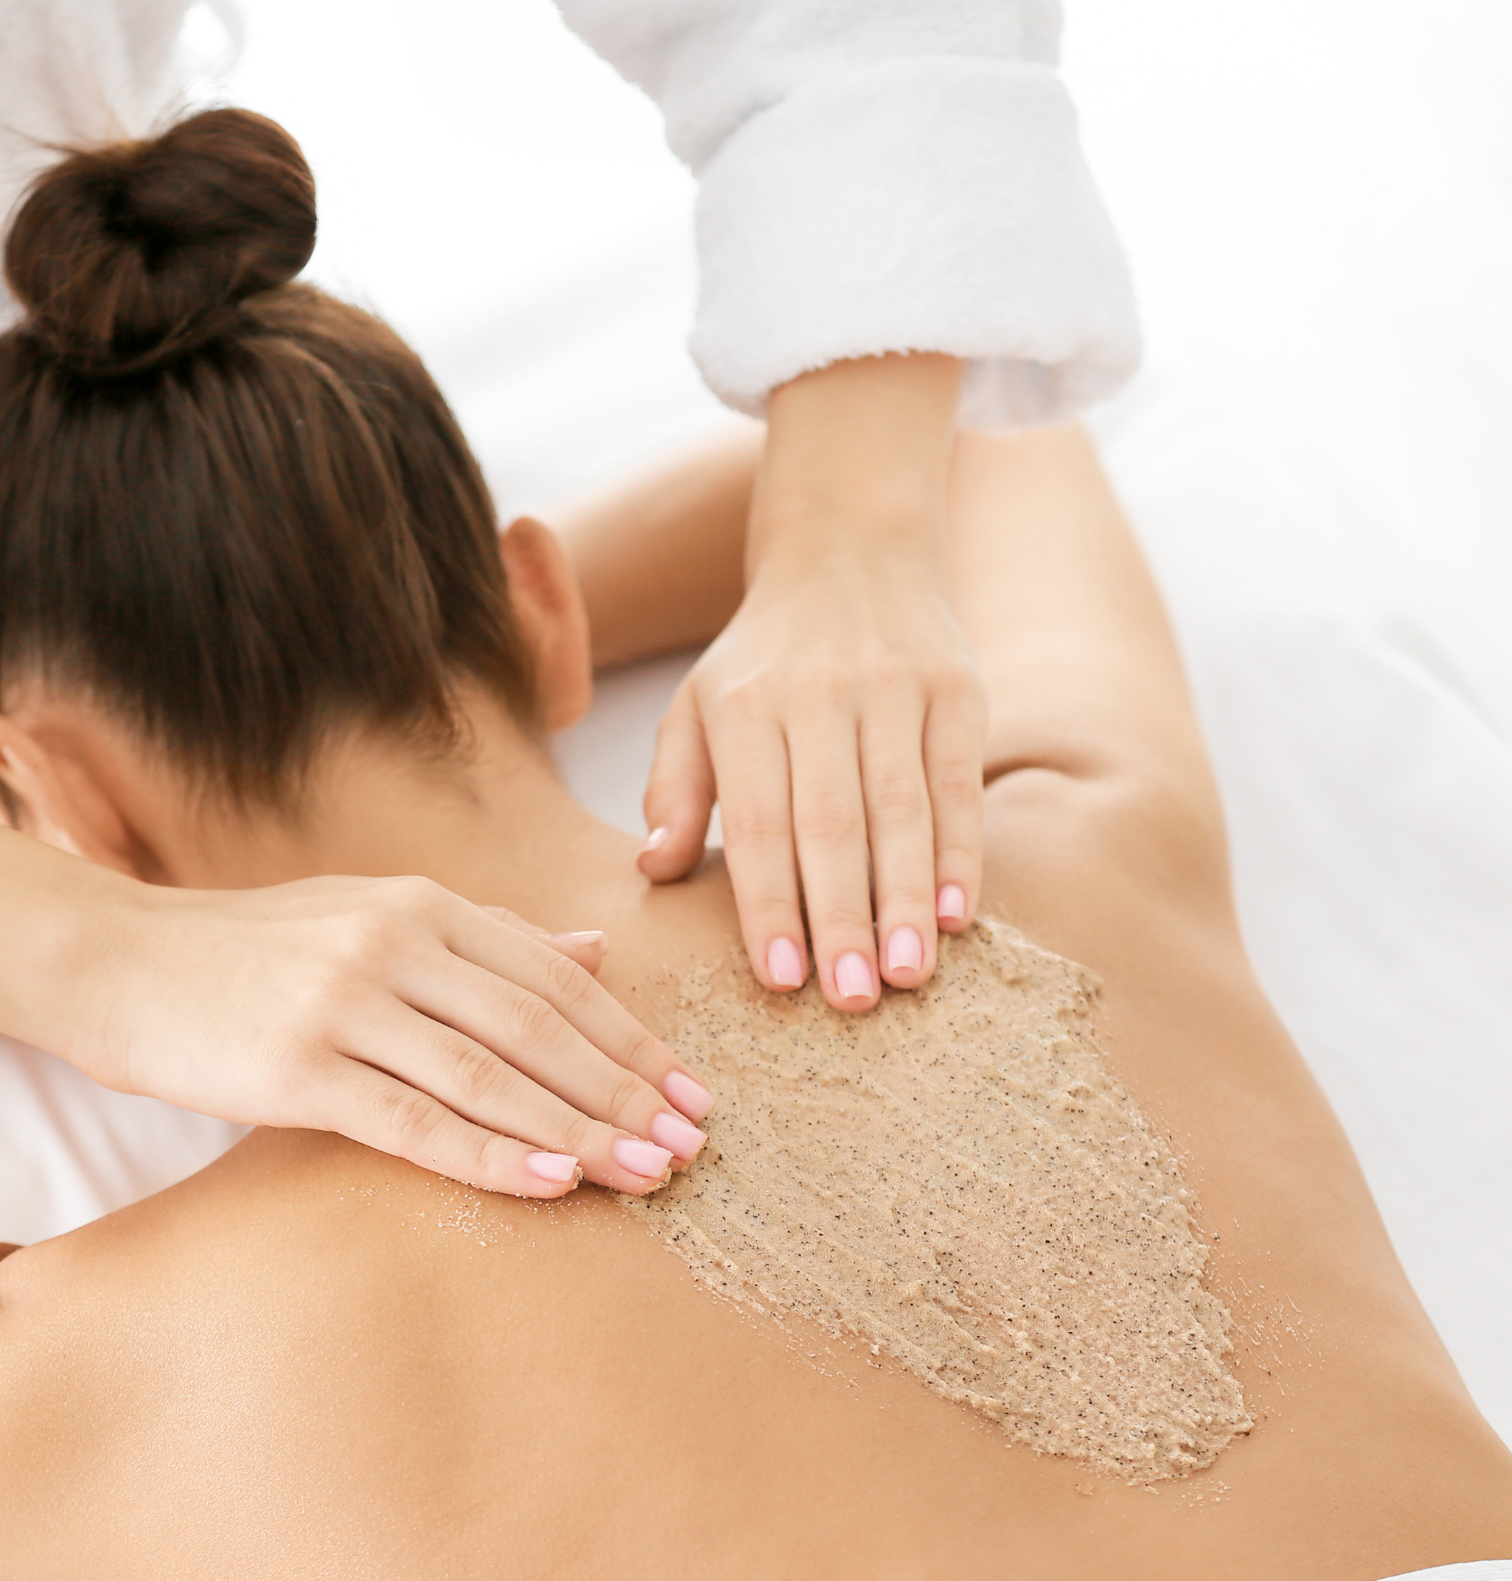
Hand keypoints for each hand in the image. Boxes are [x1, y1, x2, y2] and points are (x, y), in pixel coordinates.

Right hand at [73, 873, 712, 1197]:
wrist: (116, 959)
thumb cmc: (250, 950)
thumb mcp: (374, 915)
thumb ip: (487, 937)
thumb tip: (595, 950)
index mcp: (423, 905)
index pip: (556, 980)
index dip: (632, 1041)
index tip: (691, 1094)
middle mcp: (395, 942)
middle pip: (540, 1027)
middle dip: (625, 1092)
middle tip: (690, 1147)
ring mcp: (345, 1002)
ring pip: (491, 1075)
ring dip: (577, 1130)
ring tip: (644, 1174)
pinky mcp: (296, 1068)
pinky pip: (414, 1119)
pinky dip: (489, 1153)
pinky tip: (549, 1182)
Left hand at [637, 355, 985, 1008]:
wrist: (851, 543)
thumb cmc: (761, 658)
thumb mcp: (696, 706)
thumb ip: (674, 787)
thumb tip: (654, 868)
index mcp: (744, 706)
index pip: (756, 823)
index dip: (769, 904)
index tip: (781, 982)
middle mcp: (820, 695)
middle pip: (833, 825)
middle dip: (842, 919)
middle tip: (852, 1001)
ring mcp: (895, 688)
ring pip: (904, 810)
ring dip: (908, 900)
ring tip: (910, 976)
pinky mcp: (958, 688)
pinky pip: (961, 783)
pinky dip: (961, 853)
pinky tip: (959, 916)